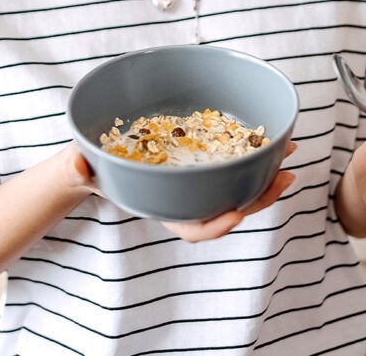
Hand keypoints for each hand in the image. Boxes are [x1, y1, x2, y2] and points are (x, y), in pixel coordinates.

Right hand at [65, 142, 298, 242]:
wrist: (91, 158)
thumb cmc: (85, 168)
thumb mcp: (78, 168)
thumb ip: (76, 169)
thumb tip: (77, 164)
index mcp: (159, 207)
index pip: (192, 228)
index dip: (215, 226)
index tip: (234, 214)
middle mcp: (183, 199)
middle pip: (226, 208)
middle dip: (258, 198)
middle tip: (285, 178)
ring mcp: (195, 182)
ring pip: (236, 188)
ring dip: (265, 176)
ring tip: (289, 155)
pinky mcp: (201, 161)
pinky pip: (232, 164)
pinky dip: (254, 154)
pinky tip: (271, 138)